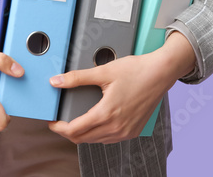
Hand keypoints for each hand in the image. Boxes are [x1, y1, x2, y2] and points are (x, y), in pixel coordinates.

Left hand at [47, 31, 195, 143]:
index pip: (74, 130)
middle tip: (60, 121)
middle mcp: (116, 127)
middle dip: (68, 132)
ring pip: (96, 141)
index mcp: (106, 114)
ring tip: (75, 121)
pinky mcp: (133, 131)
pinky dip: (98, 134)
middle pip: (83, 139)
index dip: (59, 128)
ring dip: (83, 134)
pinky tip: (96, 123)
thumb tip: (56, 81)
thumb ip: (77, 78)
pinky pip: (109, 139)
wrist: (160, 73)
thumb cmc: (136, 70)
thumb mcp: (103, 72)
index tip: (52, 122)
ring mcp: (126, 132)